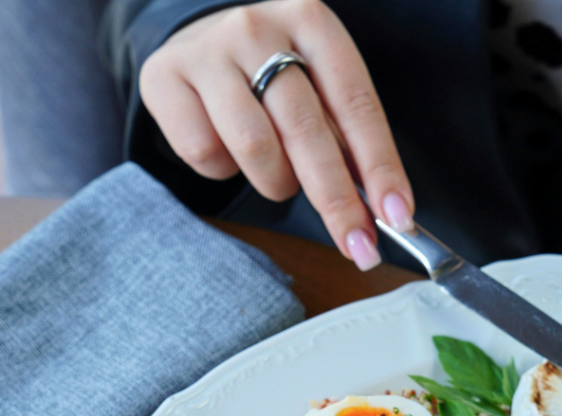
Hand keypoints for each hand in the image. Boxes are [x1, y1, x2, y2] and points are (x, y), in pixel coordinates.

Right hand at [140, 0, 413, 270]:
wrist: (199, 41)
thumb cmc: (271, 76)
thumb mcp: (319, 90)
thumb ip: (349, 141)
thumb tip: (385, 209)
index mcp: (311, 23)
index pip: (356, 104)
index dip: (379, 167)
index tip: (396, 216)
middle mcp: (258, 29)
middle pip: (306, 130)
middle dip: (337, 200)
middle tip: (357, 246)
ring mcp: (208, 52)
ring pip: (254, 146)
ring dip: (276, 182)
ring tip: (277, 175)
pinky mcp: (164, 79)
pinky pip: (204, 152)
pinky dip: (224, 169)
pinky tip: (228, 150)